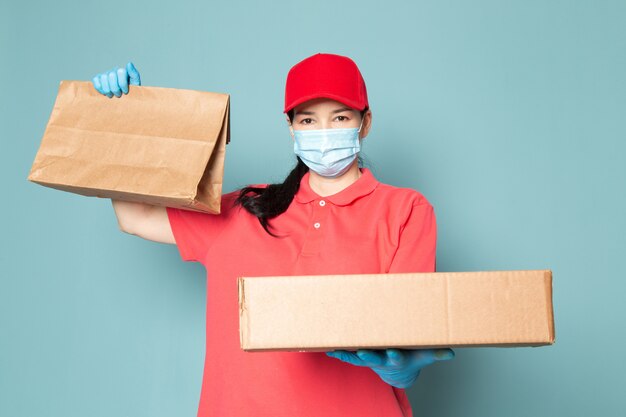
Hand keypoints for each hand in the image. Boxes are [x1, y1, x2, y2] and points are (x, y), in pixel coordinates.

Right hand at [92, 62, 140, 97]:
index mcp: (123, 71)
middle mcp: (113, 71)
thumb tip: (129, 64)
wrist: (123, 99)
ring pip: (103, 78)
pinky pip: (95, 80)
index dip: (123, 84)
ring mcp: (105, 74)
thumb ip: (134, 74)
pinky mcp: (98, 79)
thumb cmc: (130, 92)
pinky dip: (100, 88)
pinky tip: (104, 93)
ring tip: (111, 95)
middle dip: (115, 88)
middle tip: (118, 95)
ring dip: (107, 89)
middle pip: (111, 76)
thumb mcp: (136, 84)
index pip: (121, 72)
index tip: (125, 91)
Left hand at [326, 348, 454, 388]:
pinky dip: (340, 353)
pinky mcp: (362, 357)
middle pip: (375, 357)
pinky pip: (349, 355)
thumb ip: (437, 353)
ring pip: (359, 357)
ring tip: (338, 349)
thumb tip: (450, 353)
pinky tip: (329, 349)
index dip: (395, 355)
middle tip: (362, 350)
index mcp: (398, 358)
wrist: (398, 368)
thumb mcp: (426, 354)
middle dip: (368, 354)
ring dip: (349, 354)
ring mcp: (371, 359)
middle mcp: (382, 359)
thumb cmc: (412, 357)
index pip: (397, 357)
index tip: (393, 352)